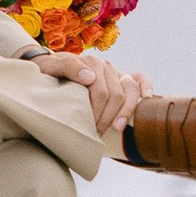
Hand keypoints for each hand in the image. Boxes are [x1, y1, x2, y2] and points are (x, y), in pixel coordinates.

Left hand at [34, 50, 151, 137]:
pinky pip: (139, 78)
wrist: (47, 69)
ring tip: (115, 128)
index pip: (100, 91)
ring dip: (124, 112)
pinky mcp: (122, 76)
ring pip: (129, 90)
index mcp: (89, 63)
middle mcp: (104, 65)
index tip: (87, 128)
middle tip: (95, 134)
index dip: (95, 112)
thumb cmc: (47, 72)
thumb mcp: (50, 68)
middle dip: (107, 117)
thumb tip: (90, 78)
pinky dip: (146, 86)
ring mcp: (114, 71)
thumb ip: (67, 67)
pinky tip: (147, 97)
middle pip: (115, 94)